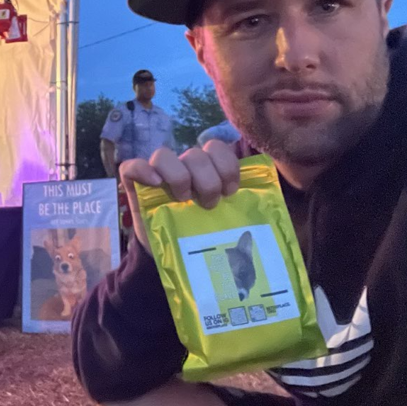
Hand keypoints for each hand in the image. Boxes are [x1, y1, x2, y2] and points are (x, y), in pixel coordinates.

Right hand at [119, 140, 239, 255]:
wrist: (172, 257)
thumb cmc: (203, 236)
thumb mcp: (226, 220)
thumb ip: (243, 207)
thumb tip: (274, 207)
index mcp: (206, 170)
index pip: (216, 148)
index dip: (227, 165)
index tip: (231, 190)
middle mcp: (182, 167)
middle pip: (195, 154)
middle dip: (207, 179)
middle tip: (210, 204)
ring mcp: (155, 174)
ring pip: (164, 155)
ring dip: (178, 176)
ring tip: (183, 199)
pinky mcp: (134, 185)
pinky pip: (132, 167)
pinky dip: (143, 170)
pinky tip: (155, 183)